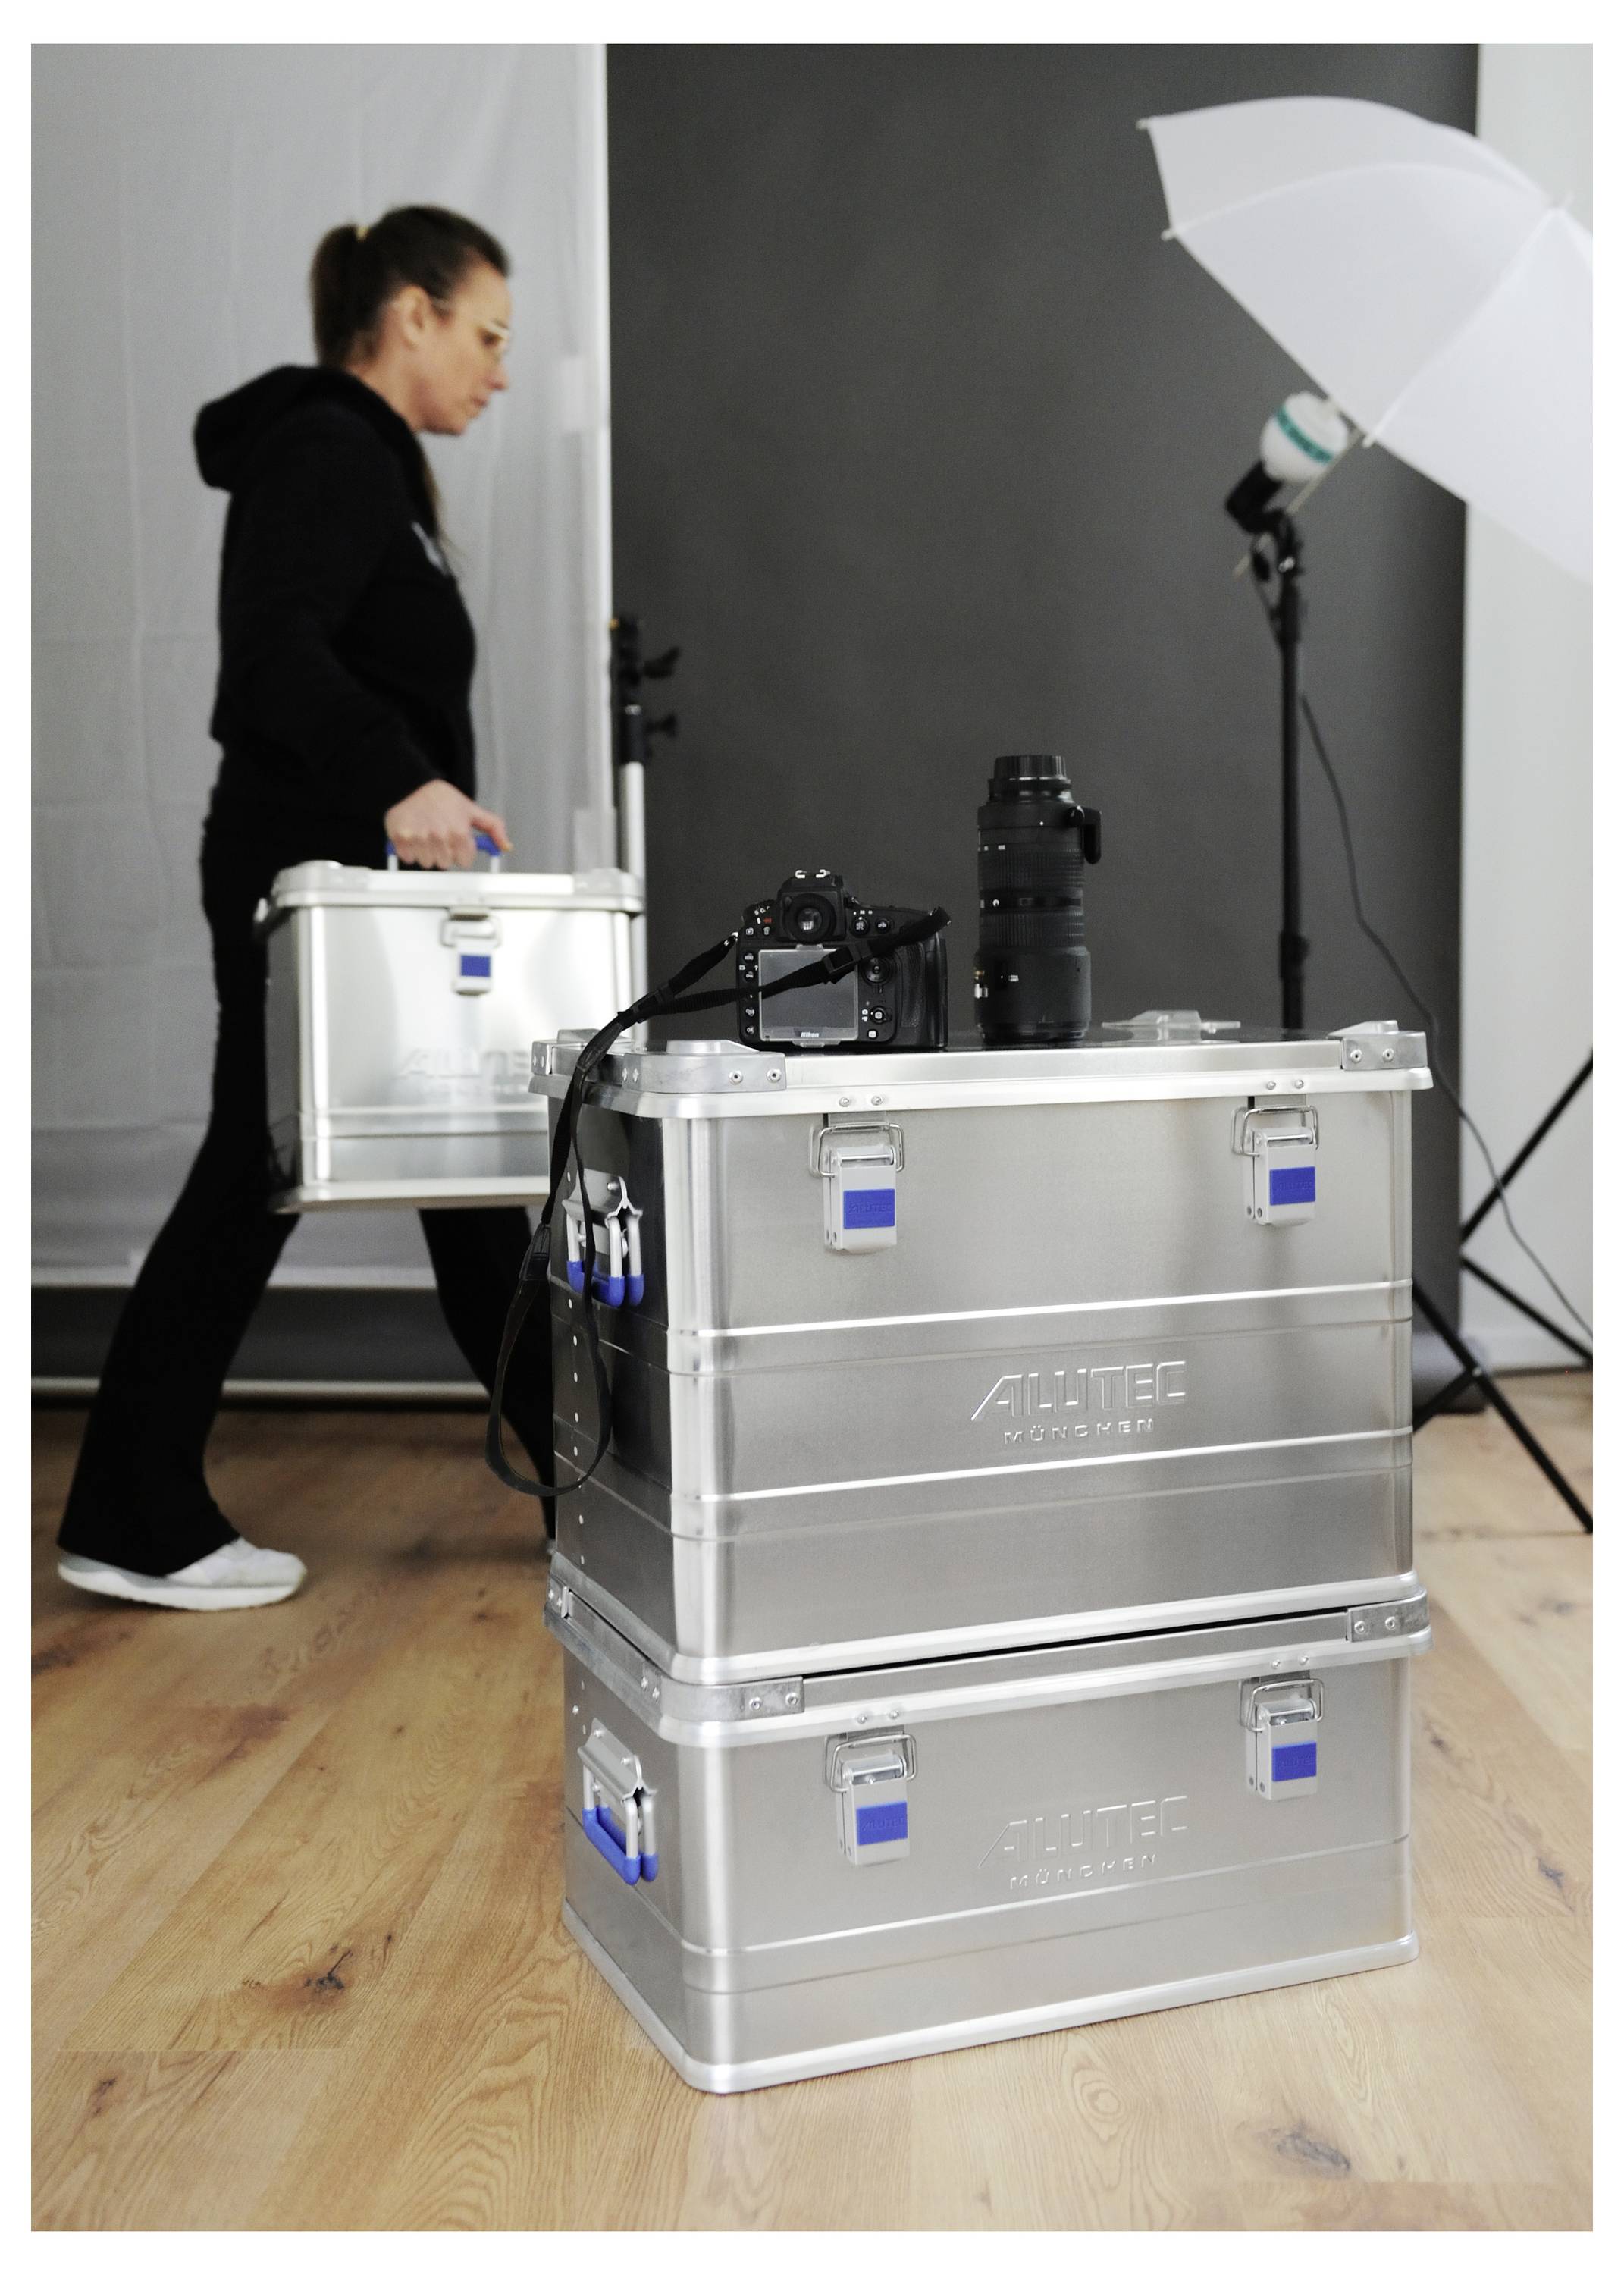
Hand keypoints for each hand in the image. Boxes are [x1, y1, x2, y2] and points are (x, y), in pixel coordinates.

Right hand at [384, 780, 511, 869]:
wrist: (414, 784)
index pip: (464, 861)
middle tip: (440, 835)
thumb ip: (494, 827)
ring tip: (427, 834)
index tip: (456, 841)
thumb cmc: (443, 798)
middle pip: (445, 864)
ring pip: (427, 863)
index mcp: (459, 831)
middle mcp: (439, 836)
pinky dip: (410, 850)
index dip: (461, 852)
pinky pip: (409, 858)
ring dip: (427, 852)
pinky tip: (414, 835)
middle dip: (444, 852)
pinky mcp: (401, 838)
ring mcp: (419, 838)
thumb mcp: (472, 810)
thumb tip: (505, 846)